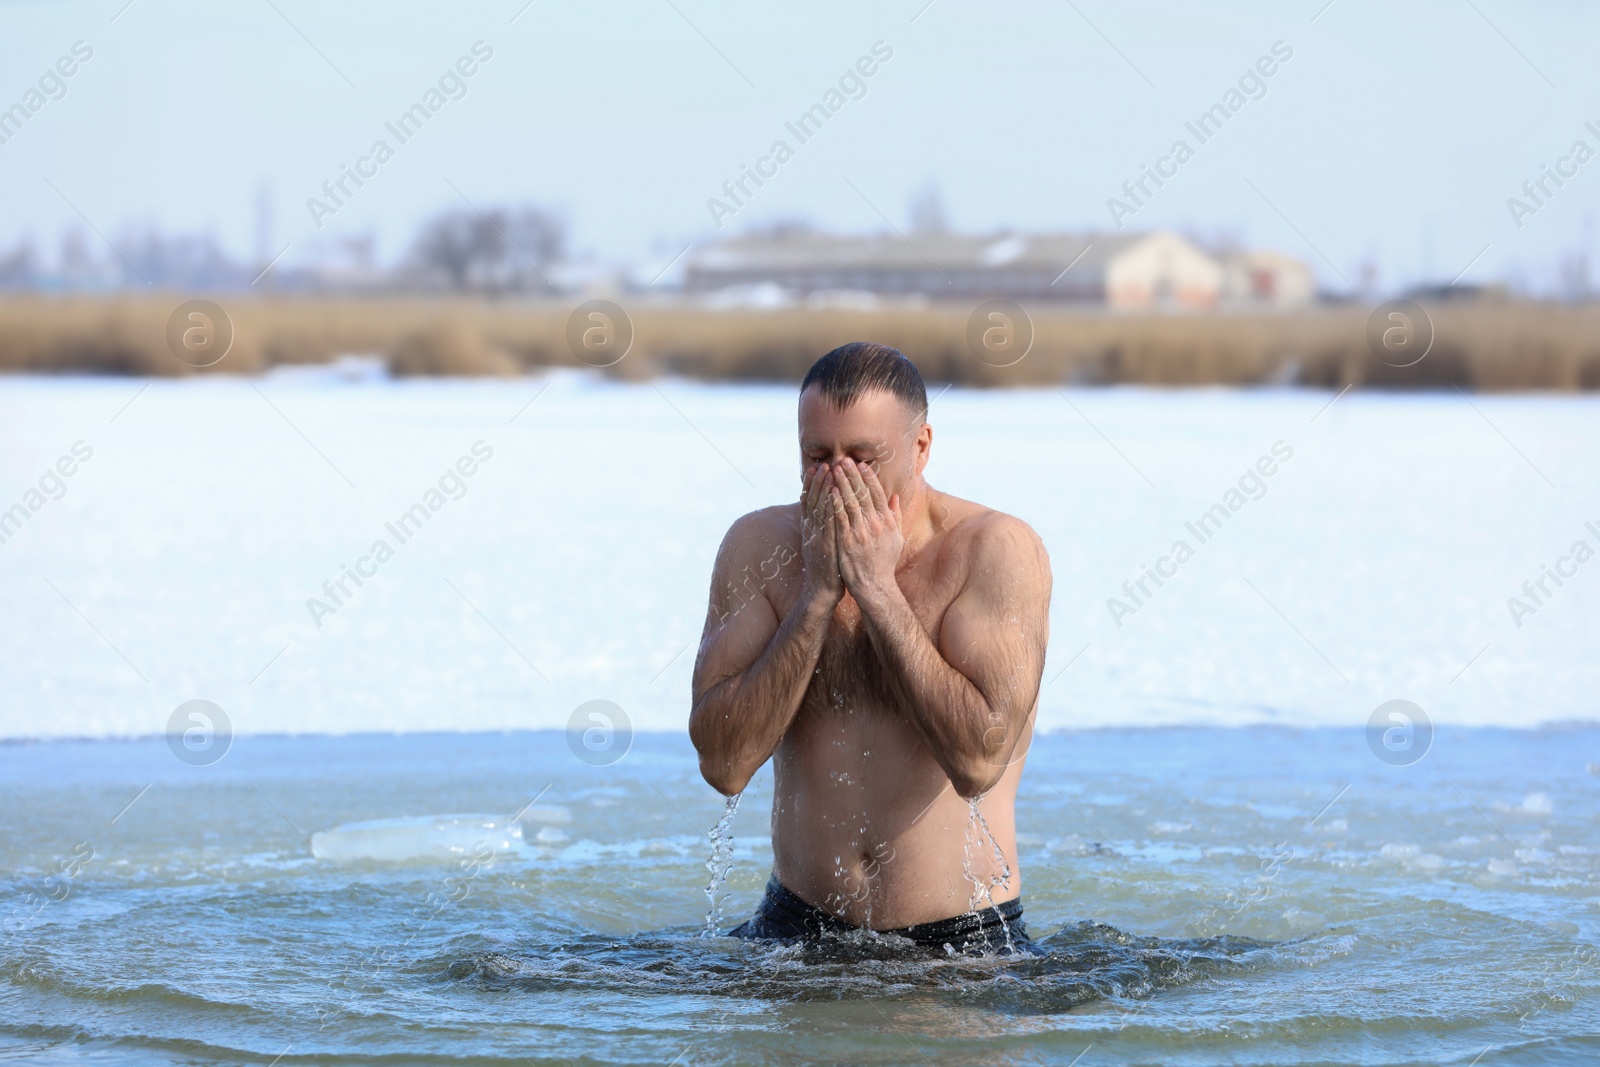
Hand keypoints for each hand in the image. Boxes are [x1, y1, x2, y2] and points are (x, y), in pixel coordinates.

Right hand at [799, 463, 842, 603]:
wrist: (822, 591)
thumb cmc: (827, 567)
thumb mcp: (822, 543)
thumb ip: (823, 527)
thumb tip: (828, 511)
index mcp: (811, 529)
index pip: (809, 502)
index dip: (811, 484)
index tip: (816, 468)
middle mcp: (811, 530)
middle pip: (812, 501)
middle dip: (817, 481)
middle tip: (823, 464)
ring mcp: (817, 537)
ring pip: (819, 508)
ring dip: (823, 489)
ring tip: (828, 472)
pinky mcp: (825, 545)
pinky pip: (828, 523)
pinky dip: (831, 507)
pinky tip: (835, 495)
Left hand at [830, 458, 903, 602]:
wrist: (874, 586)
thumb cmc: (884, 562)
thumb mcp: (896, 539)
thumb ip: (895, 517)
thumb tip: (894, 497)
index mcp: (887, 523)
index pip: (878, 494)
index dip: (869, 478)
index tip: (862, 464)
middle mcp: (875, 525)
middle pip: (863, 495)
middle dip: (853, 475)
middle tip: (844, 459)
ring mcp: (861, 533)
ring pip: (850, 503)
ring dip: (842, 484)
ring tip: (835, 469)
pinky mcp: (847, 542)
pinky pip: (840, 519)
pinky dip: (835, 504)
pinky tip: (830, 491)